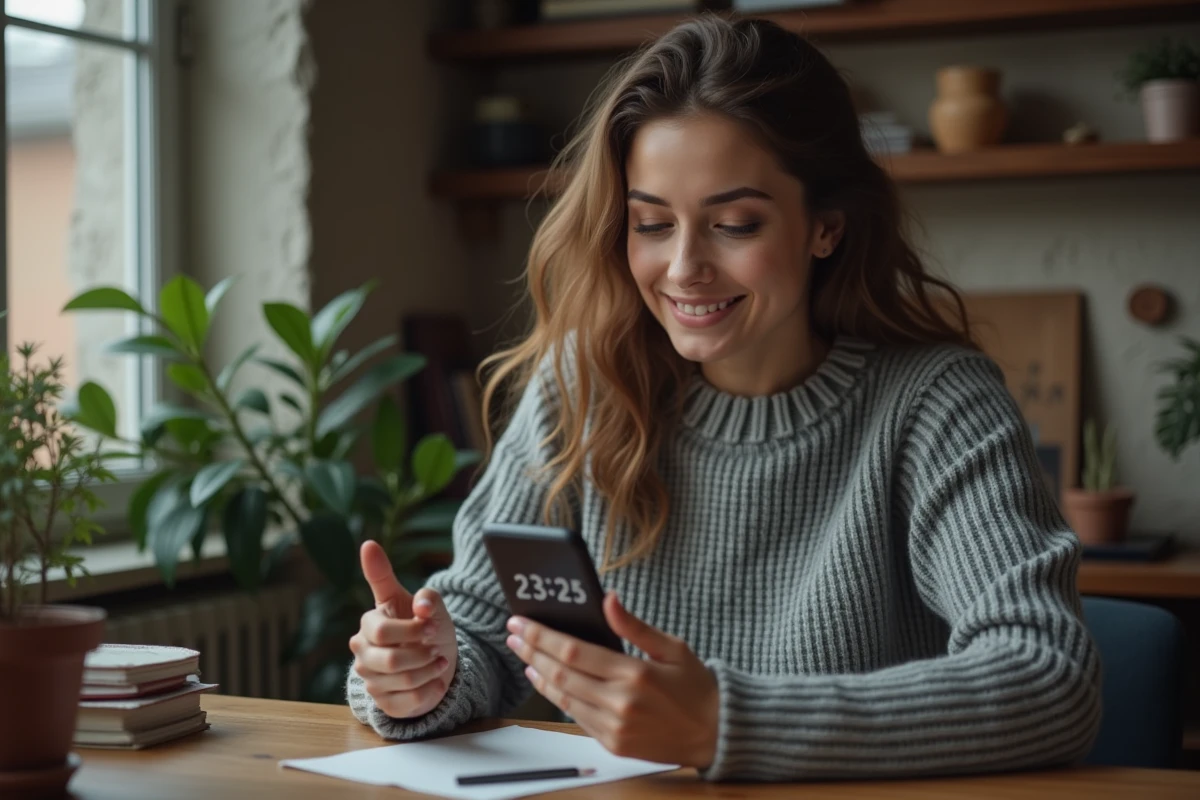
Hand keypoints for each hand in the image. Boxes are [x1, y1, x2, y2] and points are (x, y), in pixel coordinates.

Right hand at [349, 540, 456, 718]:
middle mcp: (362, 651)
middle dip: (422, 654)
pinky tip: (437, 681)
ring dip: (431, 670)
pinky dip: (431, 689)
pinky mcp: (383, 701)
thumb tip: (422, 606)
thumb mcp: (433, 607)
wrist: (437, 658)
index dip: (412, 631)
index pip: (382, 631)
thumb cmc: (428, 627)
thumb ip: (428, 597)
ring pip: (404, 680)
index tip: (432, 626)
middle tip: (436, 648)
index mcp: (369, 623)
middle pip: (390, 660)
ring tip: (440, 661)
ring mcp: (370, 678)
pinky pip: (411, 700)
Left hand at [505, 592, 718, 768]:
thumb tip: (608, 599)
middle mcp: (621, 703)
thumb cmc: (697, 687)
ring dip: (539, 674)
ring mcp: (615, 727)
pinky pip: (576, 717)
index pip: (574, 652)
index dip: (542, 636)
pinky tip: (547, 681)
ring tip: (524, 655)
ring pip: (563, 697)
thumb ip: (635, 626)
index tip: (521, 622)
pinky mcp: (614, 744)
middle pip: (561, 674)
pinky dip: (557, 697)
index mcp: (635, 674)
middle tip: (513, 633)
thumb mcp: (673, 648)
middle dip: (532, 651)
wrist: (716, 734)